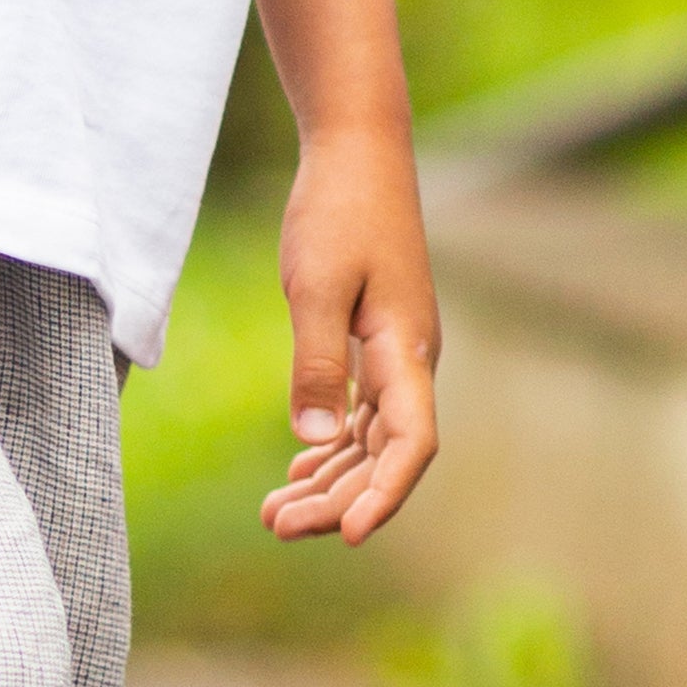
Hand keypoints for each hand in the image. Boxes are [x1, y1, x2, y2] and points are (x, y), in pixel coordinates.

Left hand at [264, 122, 439, 542]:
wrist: (357, 150)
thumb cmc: (338, 210)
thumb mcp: (316, 286)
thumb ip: (318, 364)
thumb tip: (319, 441)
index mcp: (408, 351)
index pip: (411, 444)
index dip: (384, 495)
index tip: (349, 535)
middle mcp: (412, 361)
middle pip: (384, 455)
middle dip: (335, 499)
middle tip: (275, 527)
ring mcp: (396, 353)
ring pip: (369, 439)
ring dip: (328, 480)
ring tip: (274, 515)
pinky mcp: (375, 341)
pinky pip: (361, 412)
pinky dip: (332, 445)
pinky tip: (300, 466)